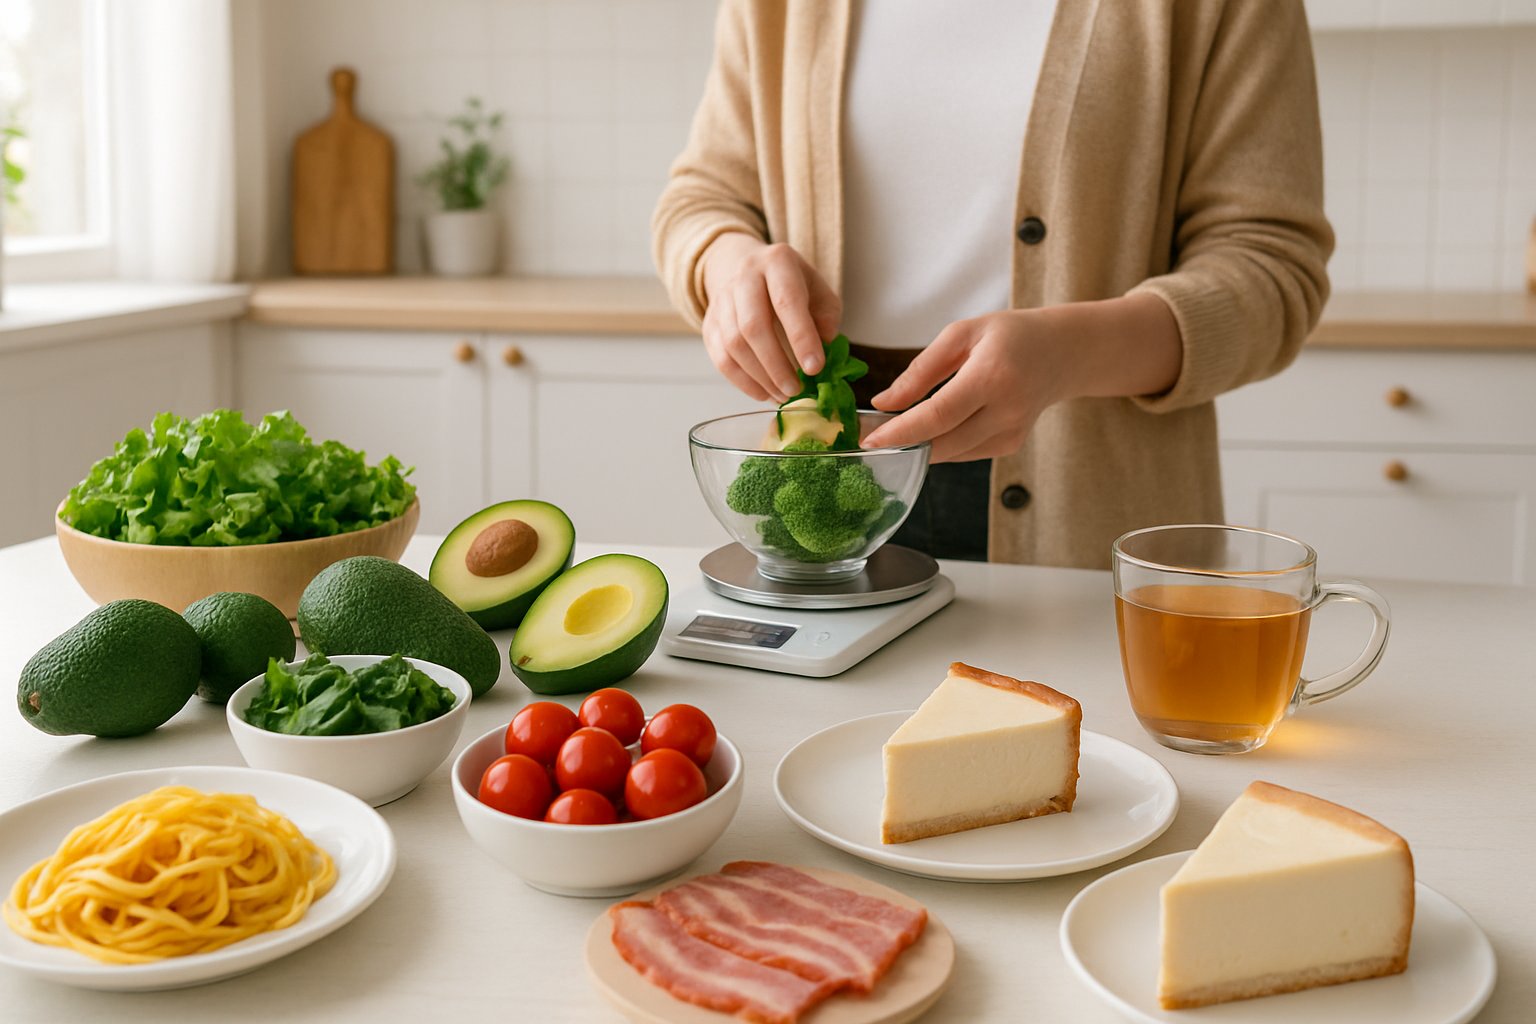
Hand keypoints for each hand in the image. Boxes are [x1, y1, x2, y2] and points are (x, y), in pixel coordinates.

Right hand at [700, 234, 840, 402]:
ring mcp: (722, 301)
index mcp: (777, 262)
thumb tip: (824, 349)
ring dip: (761, 377)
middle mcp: (744, 277)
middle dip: (776, 364)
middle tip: (796, 390)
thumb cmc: (791, 285)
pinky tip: (763, 393)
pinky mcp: (710, 324)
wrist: (747, 269)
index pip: (786, 301)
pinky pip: (721, 358)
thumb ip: (827, 318)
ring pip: (734, 345)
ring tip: (784, 395)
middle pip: (753, 326)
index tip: (815, 368)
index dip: (801, 337)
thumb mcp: (819, 290)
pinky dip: (743, 382)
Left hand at [860, 296, 1181, 461]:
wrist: (1062, 353)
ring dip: (919, 445)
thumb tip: (883, 404)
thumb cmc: (1008, 336)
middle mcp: (1006, 410)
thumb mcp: (961, 334)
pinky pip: (964, 452)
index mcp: (992, 376)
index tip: (868, 438)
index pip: (938, 415)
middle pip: (943, 443)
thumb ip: (920, 371)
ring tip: (894, 428)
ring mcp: (1011, 433)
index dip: (900, 431)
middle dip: (902, 443)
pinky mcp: (1010, 445)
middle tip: (869, 435)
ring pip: (951, 453)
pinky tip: (933, 427)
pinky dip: (942, 443)